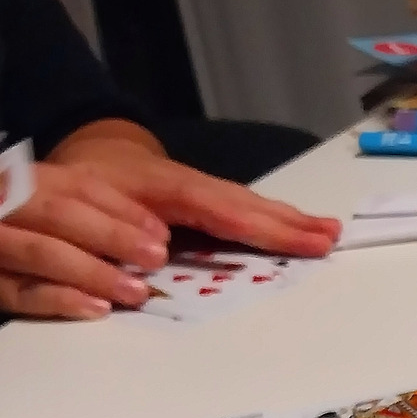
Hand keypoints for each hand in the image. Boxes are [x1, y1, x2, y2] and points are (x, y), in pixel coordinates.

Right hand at [0, 163, 170, 319]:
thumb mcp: (20, 206)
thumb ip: (67, 210)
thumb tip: (144, 232)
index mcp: (12, 177)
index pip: (74, 185)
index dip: (121, 207)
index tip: (159, 230)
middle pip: (61, 215)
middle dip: (114, 237)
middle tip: (157, 258)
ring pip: (44, 255)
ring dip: (95, 273)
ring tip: (135, 291)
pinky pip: (22, 294)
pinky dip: (61, 301)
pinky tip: (95, 310)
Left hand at [47, 126, 340, 256]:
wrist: (88, 155)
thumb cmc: (84, 190)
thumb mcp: (87, 212)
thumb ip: (115, 237)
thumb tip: (151, 262)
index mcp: (168, 190)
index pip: (227, 213)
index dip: (267, 230)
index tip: (305, 240)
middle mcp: (193, 186)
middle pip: (249, 206)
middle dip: (291, 223)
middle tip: (332, 236)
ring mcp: (201, 189)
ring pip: (250, 205)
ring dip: (289, 220)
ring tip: (326, 232)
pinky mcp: (203, 196)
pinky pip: (242, 208)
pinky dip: (270, 218)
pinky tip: (293, 228)